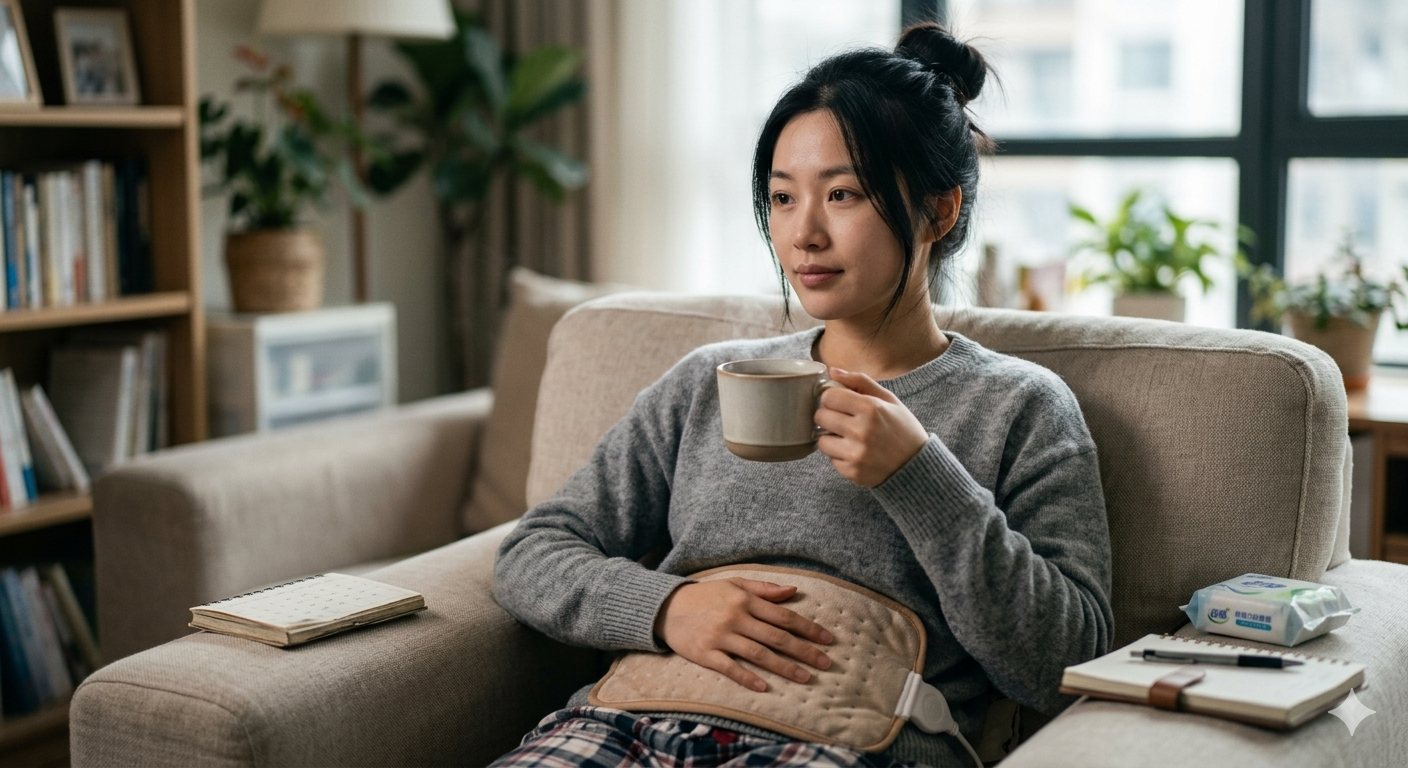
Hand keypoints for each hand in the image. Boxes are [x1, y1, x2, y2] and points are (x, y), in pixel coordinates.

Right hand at [654, 578, 833, 691]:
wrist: (666, 607)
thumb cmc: (706, 596)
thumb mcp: (735, 585)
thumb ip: (765, 589)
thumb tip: (794, 590)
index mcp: (745, 600)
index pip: (783, 616)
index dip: (807, 628)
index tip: (827, 640)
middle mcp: (736, 618)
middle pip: (776, 637)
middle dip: (804, 651)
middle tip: (825, 663)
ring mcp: (720, 637)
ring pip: (758, 654)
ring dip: (783, 667)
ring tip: (805, 678)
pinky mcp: (705, 654)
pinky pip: (730, 667)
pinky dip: (747, 677)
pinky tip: (764, 687)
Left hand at [814, 368, 929, 487]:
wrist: (918, 466)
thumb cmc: (903, 428)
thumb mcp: (889, 399)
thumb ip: (860, 381)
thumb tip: (832, 371)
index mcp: (871, 408)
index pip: (828, 396)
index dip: (832, 398)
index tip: (840, 402)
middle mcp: (861, 431)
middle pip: (821, 417)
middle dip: (829, 416)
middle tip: (844, 420)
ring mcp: (856, 454)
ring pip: (821, 441)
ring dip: (831, 438)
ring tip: (850, 438)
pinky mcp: (852, 472)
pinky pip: (831, 459)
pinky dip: (841, 456)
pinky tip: (857, 453)